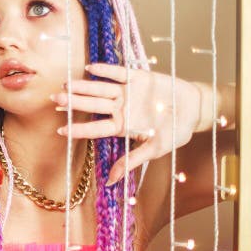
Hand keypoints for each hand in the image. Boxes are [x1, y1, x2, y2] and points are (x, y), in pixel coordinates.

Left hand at [51, 62, 202, 185]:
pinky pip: (119, 73)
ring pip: (101, 89)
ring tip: (66, 84)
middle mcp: (120, 109)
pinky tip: (90, 68)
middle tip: (54, 100)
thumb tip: (111, 181)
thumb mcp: (155, 150)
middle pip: (92, 106)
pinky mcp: (138, 78)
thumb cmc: (175, 132)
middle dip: (74, 103)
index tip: (60, 130)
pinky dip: (106, 71)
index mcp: (121, 126)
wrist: (196, 110)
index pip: (95, 129)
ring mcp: (127, 93)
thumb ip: (132, 161)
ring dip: (83, 87)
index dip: (78, 129)